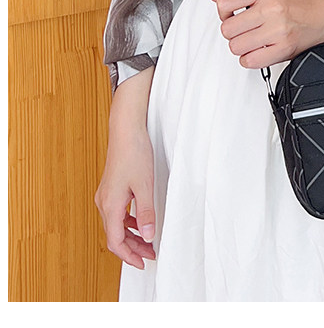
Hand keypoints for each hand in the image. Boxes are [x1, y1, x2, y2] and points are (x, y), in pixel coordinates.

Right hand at [95, 123, 156, 269]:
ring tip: (148, 242)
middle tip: (150, 255)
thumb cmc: (135, 154)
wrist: (126, 130)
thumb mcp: (145, 185)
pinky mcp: (111, 188)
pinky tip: (141, 221)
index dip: (129, 256)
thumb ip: (146, 213)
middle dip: (133, 248)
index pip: (116, 242)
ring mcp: (106, 195)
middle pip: (115, 235)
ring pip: (116, 225)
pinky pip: (117, 213)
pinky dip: (128, 222)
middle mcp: (104, 202)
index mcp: (110, 205)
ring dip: (131, 235)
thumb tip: (148, 236)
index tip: (143, 263)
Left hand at [206, 0, 323, 68]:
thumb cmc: (295, 4)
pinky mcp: (282, 49)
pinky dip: (250, 58)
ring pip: (236, 46)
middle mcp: (270, 8)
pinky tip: (259, 50)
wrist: (323, 15)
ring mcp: (277, 30)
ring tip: (253, 39)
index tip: (231, 15)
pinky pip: (249, 61)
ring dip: (241, 46)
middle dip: (233, 32)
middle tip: (245, 29)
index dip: (223, 12)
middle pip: (227, 29)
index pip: (224, 3)